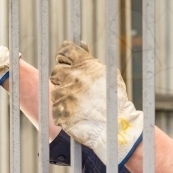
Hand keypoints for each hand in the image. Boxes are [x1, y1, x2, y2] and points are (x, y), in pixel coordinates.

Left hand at [51, 41, 142, 165]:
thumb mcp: (108, 75)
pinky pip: (56, 109)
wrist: (117, 128)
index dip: (64, 56)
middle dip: (62, 79)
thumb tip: (81, 43)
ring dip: (64, 98)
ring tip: (80, 106)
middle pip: (55, 71)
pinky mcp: (61, 112)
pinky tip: (77, 116)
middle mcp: (74, 77)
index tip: (66, 63)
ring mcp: (66, 95)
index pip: (65, 50)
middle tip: (75, 89)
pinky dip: (64, 113)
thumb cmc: (115, 101)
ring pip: (55, 92)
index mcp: (85, 65)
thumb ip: (90, 60)